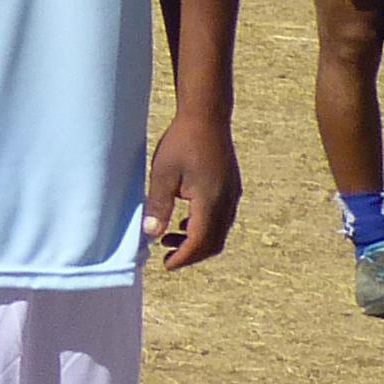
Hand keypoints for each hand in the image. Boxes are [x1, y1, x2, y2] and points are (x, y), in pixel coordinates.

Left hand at [146, 110, 239, 270]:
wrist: (207, 118)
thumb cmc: (181, 143)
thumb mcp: (162, 174)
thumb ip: (158, 205)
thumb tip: (151, 234)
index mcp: (210, 202)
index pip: (200, 242)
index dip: (183, 257)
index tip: (166, 265)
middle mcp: (227, 203)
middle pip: (213, 242)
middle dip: (191, 254)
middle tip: (167, 255)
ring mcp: (232, 195)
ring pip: (219, 232)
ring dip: (197, 241)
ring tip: (169, 237)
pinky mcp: (231, 188)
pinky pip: (222, 218)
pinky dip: (205, 227)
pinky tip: (184, 221)